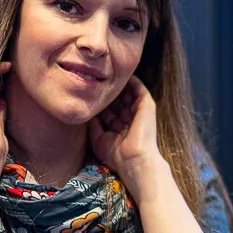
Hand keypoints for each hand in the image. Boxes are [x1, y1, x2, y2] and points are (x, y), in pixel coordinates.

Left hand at [89, 77, 162, 194]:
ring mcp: (138, 109)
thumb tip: (88, 109)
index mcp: (118, 126)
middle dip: (106, 91)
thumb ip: (93, 123)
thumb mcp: (98, 138)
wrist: (133, 159)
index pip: (107, 109)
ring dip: (116, 84)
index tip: (86, 92)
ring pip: (126, 91)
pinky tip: (117, 73)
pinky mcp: (146, 104)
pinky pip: (138, 86)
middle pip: (116, 99)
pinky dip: (129, 79)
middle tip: (93, 78)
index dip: (97, 101)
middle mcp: (128, 116)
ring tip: (103, 73)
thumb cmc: (116, 154)